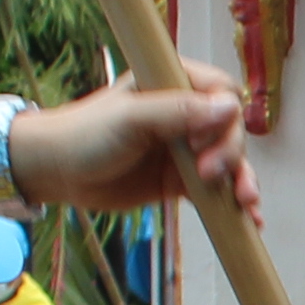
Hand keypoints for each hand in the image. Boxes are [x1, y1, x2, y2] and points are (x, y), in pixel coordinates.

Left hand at [8, 73, 257, 218]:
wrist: (55, 172)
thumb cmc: (85, 135)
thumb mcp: (132, 119)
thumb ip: (178, 111)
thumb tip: (231, 107)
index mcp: (172, 83)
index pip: (221, 91)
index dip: (222, 117)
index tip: (199, 140)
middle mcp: (184, 113)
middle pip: (230, 129)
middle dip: (230, 154)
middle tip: (208, 174)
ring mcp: (185, 148)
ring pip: (230, 161)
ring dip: (242, 181)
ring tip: (246, 204)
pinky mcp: (181, 179)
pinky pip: (217, 190)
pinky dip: (233, 204)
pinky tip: (249, 220)